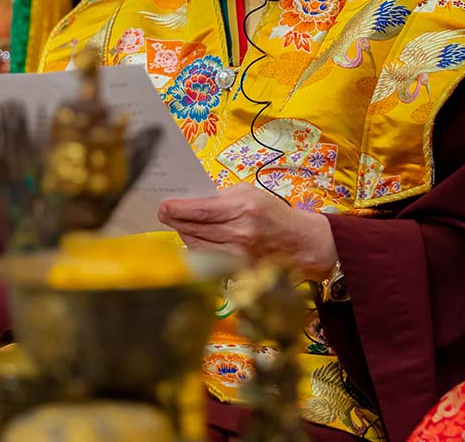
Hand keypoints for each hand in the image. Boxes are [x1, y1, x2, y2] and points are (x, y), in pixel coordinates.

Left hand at [158, 185, 337, 280]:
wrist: (301, 242)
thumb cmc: (274, 213)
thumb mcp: (251, 193)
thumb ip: (222, 198)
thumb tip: (193, 202)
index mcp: (243, 209)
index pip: (200, 211)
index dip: (178, 210)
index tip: (163, 207)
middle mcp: (239, 233)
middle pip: (195, 229)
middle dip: (175, 221)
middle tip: (164, 214)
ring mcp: (238, 255)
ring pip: (198, 246)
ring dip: (185, 235)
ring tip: (179, 225)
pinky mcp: (238, 270)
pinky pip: (208, 258)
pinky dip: (199, 249)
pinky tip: (195, 240)